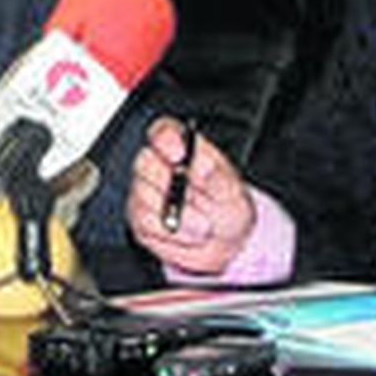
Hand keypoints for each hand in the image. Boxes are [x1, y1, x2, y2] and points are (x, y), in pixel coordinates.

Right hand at [128, 117, 255, 275]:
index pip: (163, 132)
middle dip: (170, 185)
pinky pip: (145, 223)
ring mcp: (145, 192)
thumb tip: (204, 168)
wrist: (226, 243)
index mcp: (183, 147)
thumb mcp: (234, 192)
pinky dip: (172, 234)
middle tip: (195, 199)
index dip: (166, 141)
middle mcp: (158, 165)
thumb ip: (220, 179)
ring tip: (203, 225)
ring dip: (179, 216)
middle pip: (145, 161)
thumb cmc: (229, 207)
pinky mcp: (140, 220)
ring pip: (143, 196)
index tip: (179, 155)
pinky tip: (190, 234)